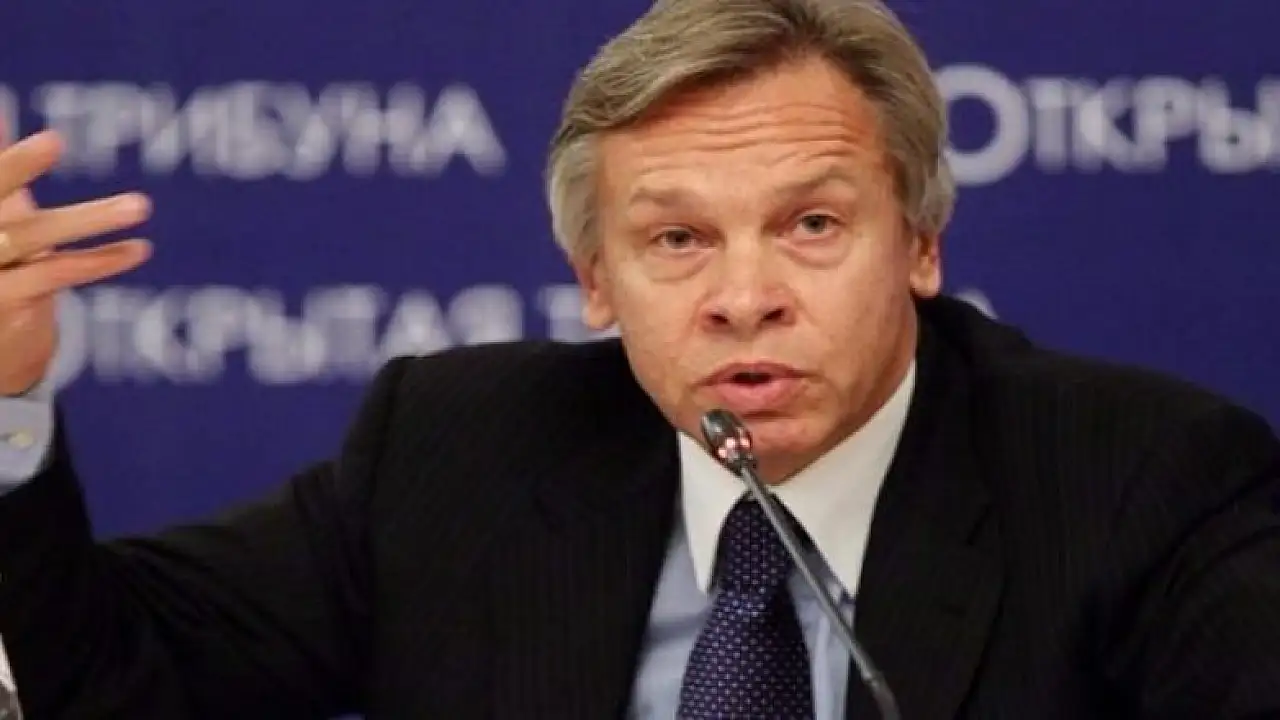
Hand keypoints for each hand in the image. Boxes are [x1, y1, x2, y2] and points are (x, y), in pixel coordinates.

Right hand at [0, 128, 152, 395]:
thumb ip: (3, 167)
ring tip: (141, 205)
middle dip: (19, 166)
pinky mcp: (5, 301)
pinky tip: (140, 249)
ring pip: (35, 235)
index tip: (30, 125)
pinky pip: (55, 274)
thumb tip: (0, 112)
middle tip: (54, 139)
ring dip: (91, 218)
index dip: (13, 159)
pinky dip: (99, 261)